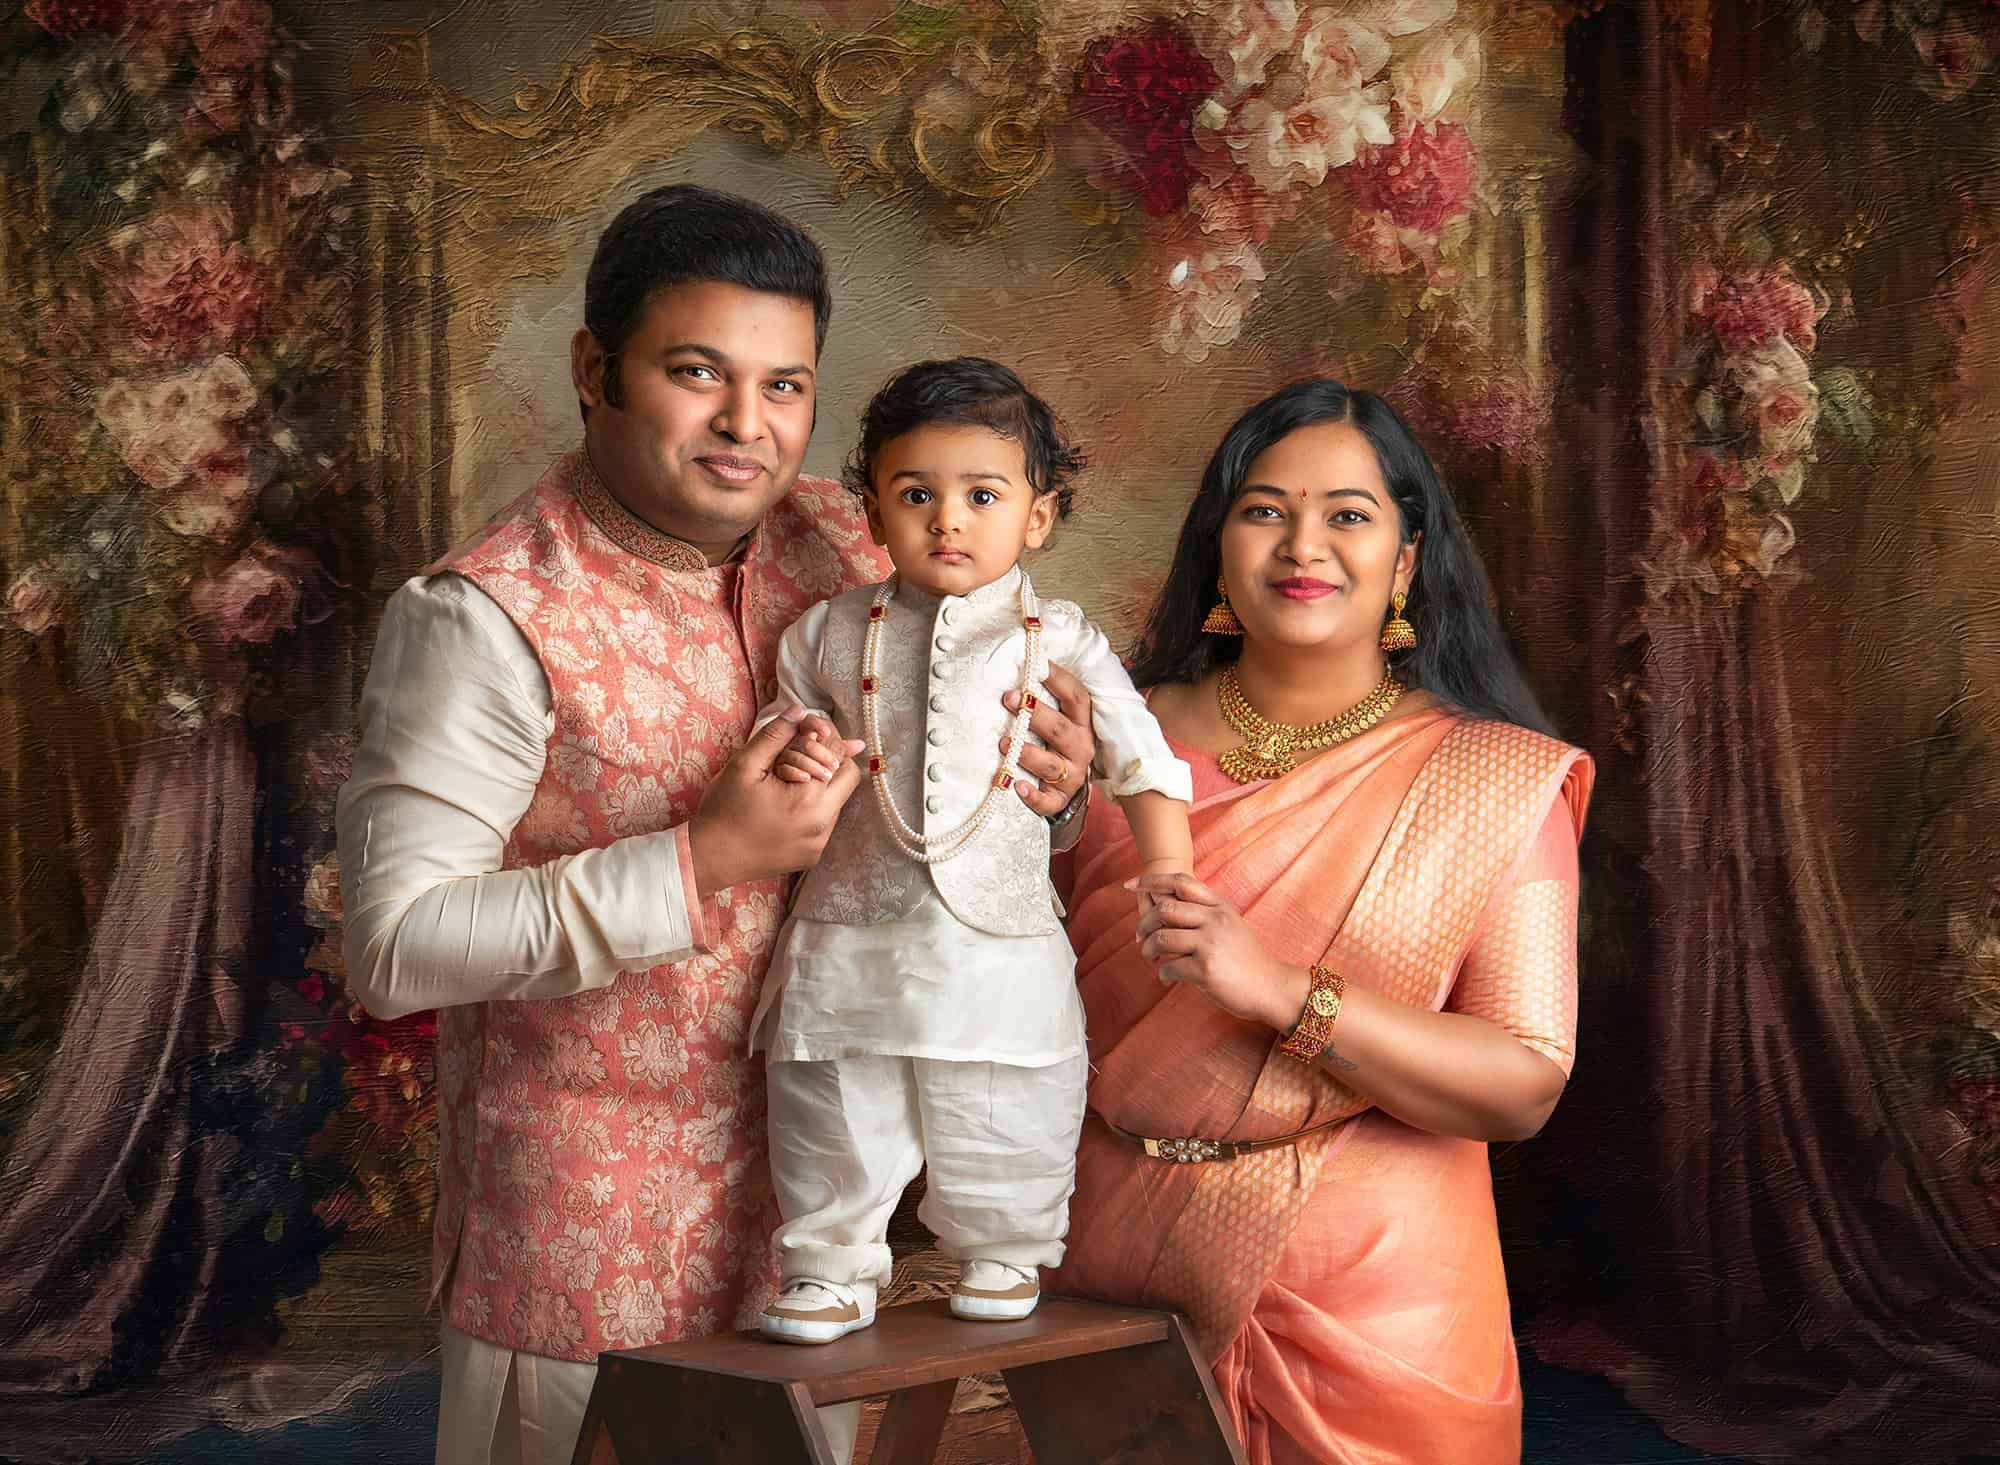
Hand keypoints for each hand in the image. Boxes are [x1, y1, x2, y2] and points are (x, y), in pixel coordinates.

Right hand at [690, 706, 864, 893]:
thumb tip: (800, 710)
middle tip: (801, 754)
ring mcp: (819, 844)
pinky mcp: (811, 856)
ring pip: (837, 801)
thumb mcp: (744, 764)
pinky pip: (824, 823)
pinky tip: (786, 806)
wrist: (709, 858)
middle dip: (830, 760)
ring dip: (821, 785)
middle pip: (848, 778)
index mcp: (808, 800)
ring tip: (788, 781)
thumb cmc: (723, 810)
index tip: (806, 731)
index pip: (839, 755)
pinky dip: (812, 808)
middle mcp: (822, 825)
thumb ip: (776, 734)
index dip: (825, 736)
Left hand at [1000, 663, 1095, 817]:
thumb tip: (1019, 664)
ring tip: (1004, 742)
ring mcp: (1071, 774)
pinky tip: (1016, 786)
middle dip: (1035, 713)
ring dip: (1027, 752)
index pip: (1076, 697)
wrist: (1067, 784)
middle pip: (1060, 729)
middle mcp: (1080, 747)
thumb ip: (1044, 698)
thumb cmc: (1056, 743)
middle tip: (1009, 699)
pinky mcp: (1059, 798)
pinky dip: (1033, 796)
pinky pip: (1047, 801)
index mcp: (1081, 722)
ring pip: (1050, 764)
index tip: (1036, 665)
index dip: (1058, 680)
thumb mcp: (1060, 718)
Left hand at [1127, 872, 1308, 1030]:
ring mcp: (1210, 944)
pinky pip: (1169, 967)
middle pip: (1165, 909)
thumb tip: (1164, 903)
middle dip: (1144, 923)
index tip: (1130, 885)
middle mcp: (1215, 920)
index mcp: (1220, 906)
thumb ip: (1204, 912)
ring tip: (1151, 958)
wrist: (1272, 987)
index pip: (1180, 882)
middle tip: (1140, 937)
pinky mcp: (1206, 970)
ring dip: (1148, 950)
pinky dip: (1162, 974)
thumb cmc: (1247, 959)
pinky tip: (1167, 978)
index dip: (1151, 881)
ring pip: (1162, 938)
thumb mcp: (1230, 925)